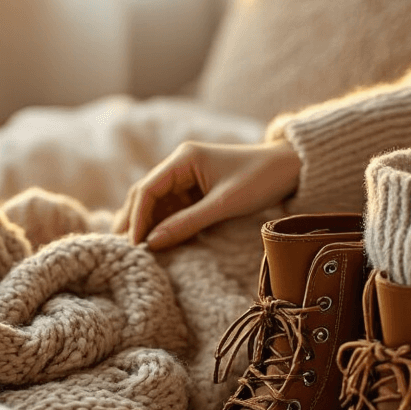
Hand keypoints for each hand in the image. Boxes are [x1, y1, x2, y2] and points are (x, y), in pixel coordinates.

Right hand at [114, 139, 300, 249]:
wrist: (289, 168)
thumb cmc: (259, 179)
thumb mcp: (223, 204)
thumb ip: (187, 223)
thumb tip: (152, 242)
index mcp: (183, 159)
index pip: (147, 189)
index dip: (136, 217)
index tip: (132, 244)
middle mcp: (180, 165)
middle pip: (146, 194)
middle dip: (133, 221)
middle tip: (121, 250)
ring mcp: (187, 177)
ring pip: (157, 203)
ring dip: (146, 225)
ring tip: (134, 251)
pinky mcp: (197, 190)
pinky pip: (172, 208)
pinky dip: (163, 225)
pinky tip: (157, 243)